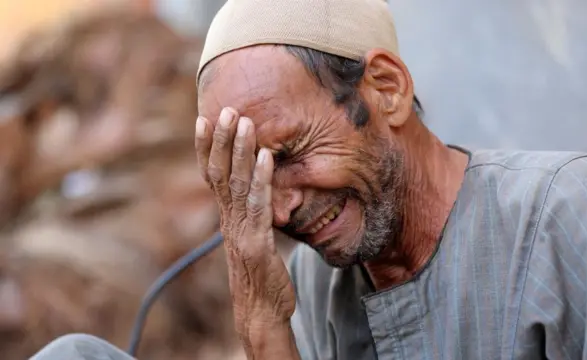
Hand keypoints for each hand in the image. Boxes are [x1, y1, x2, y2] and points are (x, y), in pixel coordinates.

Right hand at [195, 108, 295, 337]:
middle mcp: (228, 220)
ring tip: (245, 122)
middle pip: (220, 173)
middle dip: (222, 140)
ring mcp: (240, 231)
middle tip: (227, 109)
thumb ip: (248, 214)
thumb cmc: (259, 274)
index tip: (204, 118)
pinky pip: (259, 206)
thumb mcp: (251, 238)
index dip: (205, 148)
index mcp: (226, 217)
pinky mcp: (256, 244)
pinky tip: (267, 157)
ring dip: (241, 151)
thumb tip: (253, 191)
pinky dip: (262, 179)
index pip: (210, 176)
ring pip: (237, 184)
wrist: (260, 311)